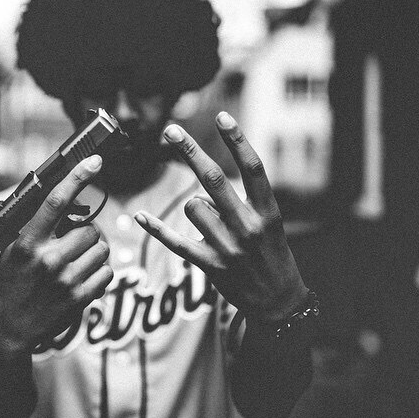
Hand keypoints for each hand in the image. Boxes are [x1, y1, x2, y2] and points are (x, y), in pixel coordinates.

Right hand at [0, 155, 113, 358]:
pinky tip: (85, 276)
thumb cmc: (9, 283)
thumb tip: (62, 198)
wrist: (7, 329)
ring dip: (95, 252)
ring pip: (102, 250)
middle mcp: (48, 260)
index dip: (77, 177)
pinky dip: (101, 272)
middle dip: (88, 232)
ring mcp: (65, 281)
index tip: (95, 161)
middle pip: (91, 229)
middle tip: (76, 240)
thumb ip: (34, 226)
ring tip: (79, 260)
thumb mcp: (12, 250)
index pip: (56, 201)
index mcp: (27, 243)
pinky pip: (107, 273)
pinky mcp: (79, 300)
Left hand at [134, 112, 306, 321]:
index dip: (237, 140)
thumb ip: (244, 200)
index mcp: (267, 212)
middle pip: (214, 179)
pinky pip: (175, 241)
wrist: (278, 302)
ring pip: (193, 207)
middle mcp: (248, 226)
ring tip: (214, 225)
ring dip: (196, 207)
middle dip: (190, 151)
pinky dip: (156, 228)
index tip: (222, 116)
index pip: (253, 168)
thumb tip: (204, 180)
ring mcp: (228, 248)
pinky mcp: (209, 266)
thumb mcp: (270, 224)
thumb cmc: (273, 254)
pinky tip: (140, 216)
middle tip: (171, 130)